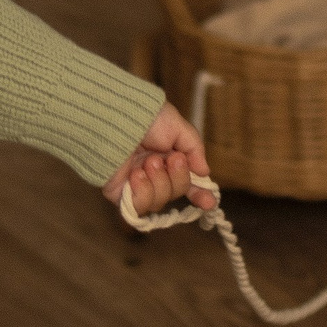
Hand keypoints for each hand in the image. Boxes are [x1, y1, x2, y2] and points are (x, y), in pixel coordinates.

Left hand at [103, 101, 211, 215]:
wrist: (116, 119)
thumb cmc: (146, 117)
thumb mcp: (179, 128)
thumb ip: (194, 150)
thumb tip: (204, 173)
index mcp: (168, 158)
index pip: (187, 182)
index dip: (199, 194)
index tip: (209, 202)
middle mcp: (153, 173)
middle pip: (175, 192)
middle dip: (178, 177)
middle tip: (171, 159)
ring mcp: (136, 184)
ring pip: (159, 202)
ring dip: (159, 182)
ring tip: (148, 162)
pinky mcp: (120, 194)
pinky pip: (138, 208)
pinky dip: (143, 192)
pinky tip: (136, 174)